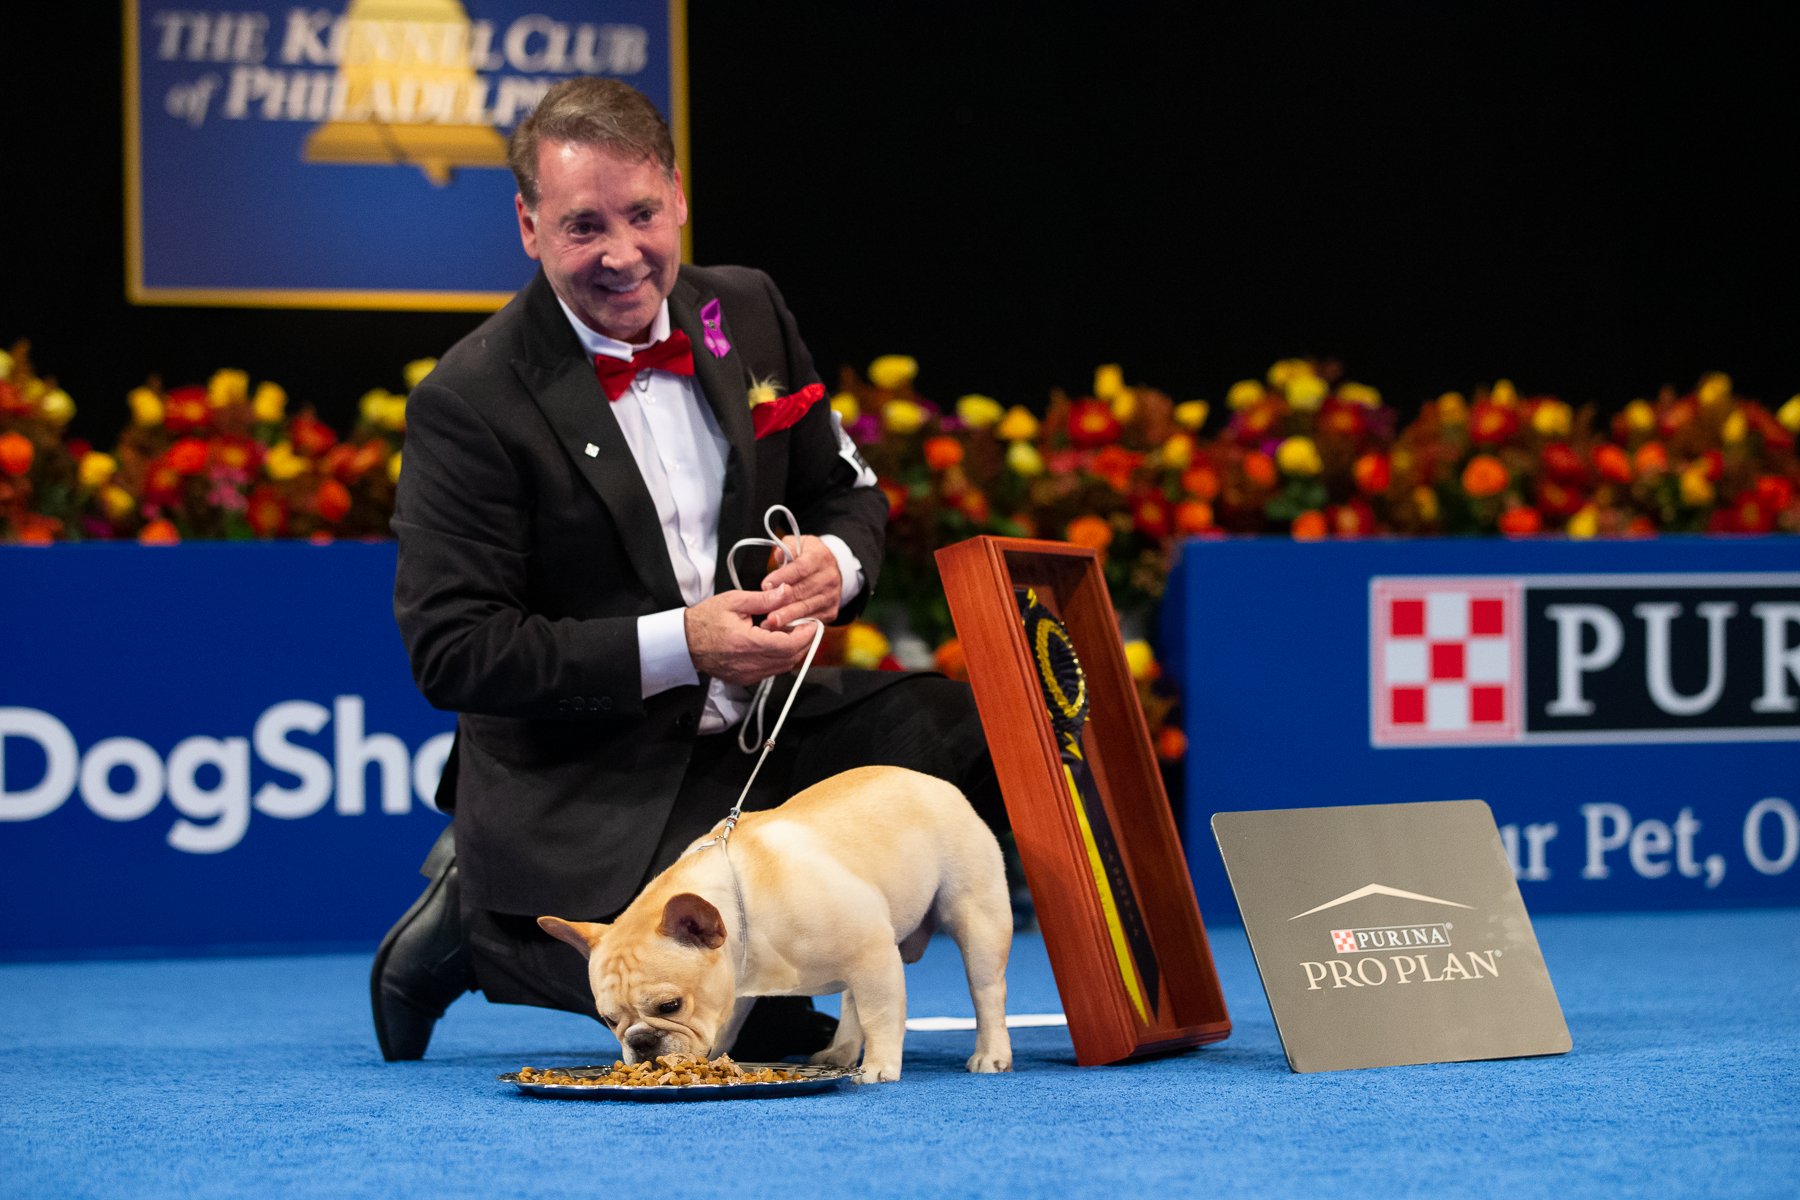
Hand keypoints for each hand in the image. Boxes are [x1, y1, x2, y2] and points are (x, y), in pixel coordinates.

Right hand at [685, 588, 817, 685]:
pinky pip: (771, 671)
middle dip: (803, 642)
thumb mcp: (734, 601)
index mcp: (747, 643)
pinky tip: (776, 644)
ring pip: (783, 667)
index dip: (805, 635)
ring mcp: (747, 675)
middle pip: (790, 658)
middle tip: (806, 626)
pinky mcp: (745, 679)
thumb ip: (763, 599)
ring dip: (793, 651)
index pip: (788, 645)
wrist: (683, 642)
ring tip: (791, 632)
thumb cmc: (705, 620)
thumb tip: (785, 592)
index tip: (812, 623)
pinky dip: (780, 658)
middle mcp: (749, 664)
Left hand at [760, 535, 841, 630]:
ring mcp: (831, 596)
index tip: (765, 585)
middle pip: (803, 592)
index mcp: (820, 558)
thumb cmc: (809, 556)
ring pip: (807, 608)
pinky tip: (782, 628)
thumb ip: (787, 548)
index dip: (782, 577)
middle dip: (782, 602)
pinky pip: (812, 620)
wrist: (834, 569)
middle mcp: (829, 578)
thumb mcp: (799, 544)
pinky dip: (796, 626)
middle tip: (765, 611)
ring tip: (770, 623)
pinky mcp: (830, 611)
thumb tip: (778, 554)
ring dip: (788, 617)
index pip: (800, 568)